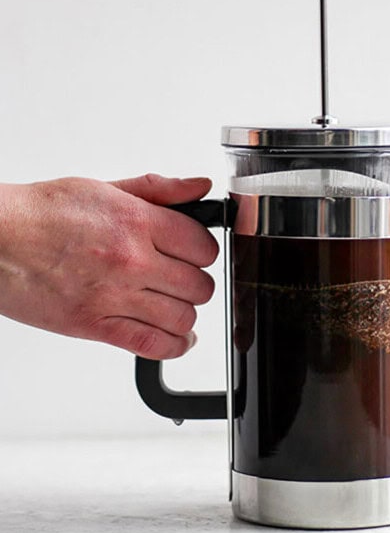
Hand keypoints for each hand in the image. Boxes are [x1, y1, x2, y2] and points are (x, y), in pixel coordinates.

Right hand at [0, 174, 217, 358]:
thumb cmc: (42, 213)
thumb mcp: (104, 188)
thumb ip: (159, 190)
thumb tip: (200, 187)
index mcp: (136, 223)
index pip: (202, 246)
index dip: (204, 251)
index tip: (195, 253)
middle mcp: (131, 261)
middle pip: (199, 285)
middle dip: (196, 283)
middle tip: (183, 278)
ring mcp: (114, 296)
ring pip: (183, 318)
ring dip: (185, 313)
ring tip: (174, 304)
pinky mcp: (95, 326)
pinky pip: (153, 345)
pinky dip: (174, 345)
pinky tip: (176, 337)